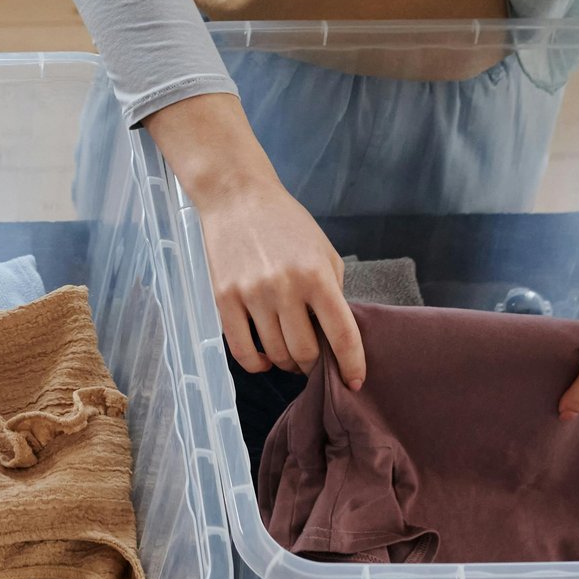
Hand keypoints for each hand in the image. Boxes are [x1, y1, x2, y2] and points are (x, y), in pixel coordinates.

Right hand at [193, 171, 365, 385]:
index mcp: (317, 276)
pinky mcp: (224, 299)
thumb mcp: (323, 251)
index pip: (342, 335)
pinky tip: (264, 360)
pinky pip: (242, 350)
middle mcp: (285, 288)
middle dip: (314, 366)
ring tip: (290, 356)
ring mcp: (252, 295)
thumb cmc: (287, 223)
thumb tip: (334, 335)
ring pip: (275, 354)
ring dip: (287, 364)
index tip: (354, 382)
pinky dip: (256, 364)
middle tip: (314, 362)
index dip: (352, 365)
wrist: (238, 197)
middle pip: (305, 353)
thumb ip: (332, 292)